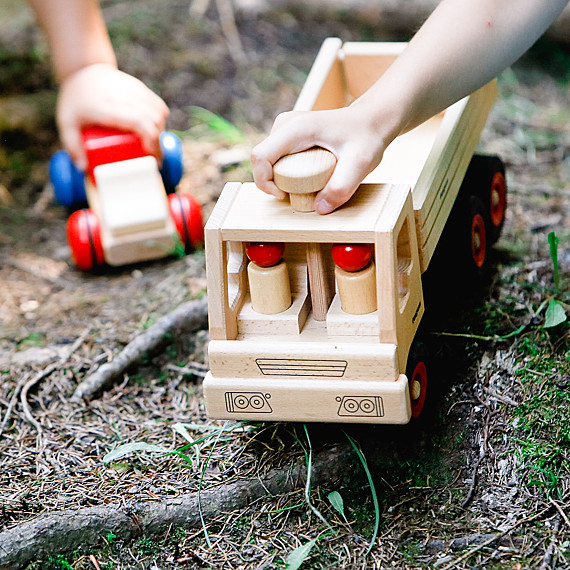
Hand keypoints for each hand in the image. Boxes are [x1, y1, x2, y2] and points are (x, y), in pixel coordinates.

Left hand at [56, 64, 168, 169]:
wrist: (83, 69)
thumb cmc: (75, 101)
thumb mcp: (66, 123)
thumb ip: (72, 146)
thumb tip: (83, 169)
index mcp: (107, 108)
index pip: (138, 122)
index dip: (150, 141)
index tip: (151, 158)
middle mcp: (123, 98)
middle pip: (153, 121)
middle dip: (158, 143)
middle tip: (154, 160)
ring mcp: (134, 91)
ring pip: (158, 113)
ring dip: (160, 133)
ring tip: (152, 146)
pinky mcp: (141, 89)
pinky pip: (159, 106)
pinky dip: (161, 120)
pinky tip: (156, 131)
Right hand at [251, 105, 393, 213]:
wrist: (371, 121)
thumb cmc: (366, 137)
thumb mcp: (361, 164)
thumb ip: (341, 188)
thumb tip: (319, 209)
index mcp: (296, 128)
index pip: (261, 156)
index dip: (265, 182)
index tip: (286, 196)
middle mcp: (285, 125)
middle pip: (264, 162)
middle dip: (278, 184)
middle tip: (309, 190)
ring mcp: (285, 129)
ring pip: (269, 162)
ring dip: (284, 179)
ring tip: (315, 180)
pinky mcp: (288, 136)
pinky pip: (277, 161)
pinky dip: (288, 174)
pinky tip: (312, 176)